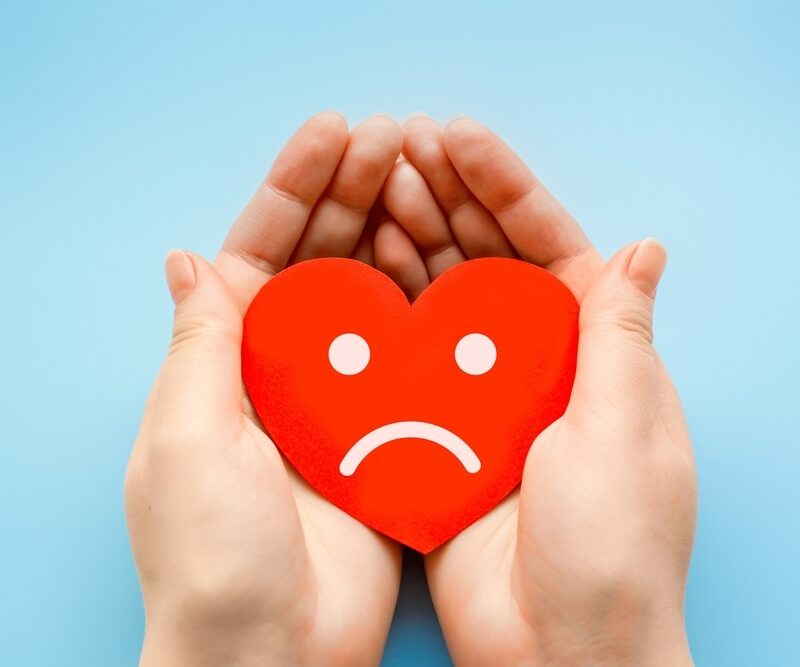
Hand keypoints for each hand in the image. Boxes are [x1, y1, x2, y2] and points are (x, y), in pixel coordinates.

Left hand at [125, 112, 403, 666]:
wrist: (274, 651)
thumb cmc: (215, 553)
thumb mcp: (191, 436)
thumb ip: (200, 343)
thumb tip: (188, 256)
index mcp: (219, 359)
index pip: (257, 249)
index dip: (294, 187)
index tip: (336, 132)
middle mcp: (277, 368)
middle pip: (316, 260)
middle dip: (351, 194)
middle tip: (397, 137)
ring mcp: (335, 394)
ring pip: (367, 295)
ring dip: (392, 234)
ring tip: (427, 177)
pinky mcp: (382, 426)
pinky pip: (406, 349)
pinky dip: (425, 304)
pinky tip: (450, 261)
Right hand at [375, 116, 696, 665]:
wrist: (555, 649)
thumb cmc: (611, 547)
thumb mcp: (623, 428)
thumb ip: (621, 334)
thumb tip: (644, 245)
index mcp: (596, 352)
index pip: (550, 245)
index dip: (505, 188)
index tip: (456, 138)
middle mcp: (537, 364)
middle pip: (489, 262)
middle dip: (448, 200)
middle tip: (397, 148)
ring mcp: (481, 393)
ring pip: (441, 300)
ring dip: (411, 243)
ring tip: (372, 190)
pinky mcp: (438, 428)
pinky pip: (407, 355)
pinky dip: (384, 312)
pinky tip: (354, 271)